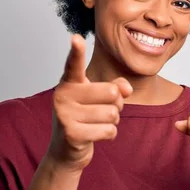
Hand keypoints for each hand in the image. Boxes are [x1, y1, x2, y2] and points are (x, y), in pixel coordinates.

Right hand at [47, 34, 132, 171]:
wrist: (66, 151)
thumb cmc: (85, 117)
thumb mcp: (99, 98)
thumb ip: (116, 86)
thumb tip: (126, 88)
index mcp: (70, 82)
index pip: (74, 64)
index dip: (76, 51)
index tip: (76, 38)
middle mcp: (63, 95)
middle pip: (111, 92)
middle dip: (116, 104)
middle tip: (102, 111)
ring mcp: (65, 115)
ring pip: (112, 113)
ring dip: (112, 121)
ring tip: (97, 123)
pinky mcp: (72, 134)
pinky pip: (109, 130)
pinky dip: (109, 135)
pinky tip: (96, 135)